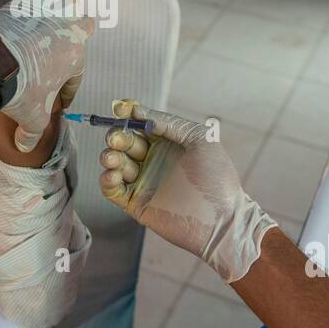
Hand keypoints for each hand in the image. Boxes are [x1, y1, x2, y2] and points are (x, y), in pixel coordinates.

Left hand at [0, 0, 93, 151]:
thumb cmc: (19, 91)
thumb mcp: (31, 118)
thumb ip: (31, 134)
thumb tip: (25, 149)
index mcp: (77, 56)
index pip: (77, 74)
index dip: (69, 88)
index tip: (60, 96)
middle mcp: (69, 29)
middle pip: (83, 24)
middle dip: (79, 31)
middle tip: (72, 36)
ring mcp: (49, 11)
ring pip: (64, 1)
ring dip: (62, 5)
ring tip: (55, 8)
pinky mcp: (28, 1)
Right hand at [99, 101, 277, 282]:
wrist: (222, 219)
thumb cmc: (217, 178)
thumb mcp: (200, 139)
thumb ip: (169, 123)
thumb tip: (138, 113)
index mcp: (167, 142)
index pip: (140, 123)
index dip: (127, 113)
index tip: (120, 108)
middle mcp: (153, 159)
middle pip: (124, 141)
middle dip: (117, 136)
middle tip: (117, 138)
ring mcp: (143, 181)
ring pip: (115, 163)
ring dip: (109, 156)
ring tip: (114, 158)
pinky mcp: (136, 203)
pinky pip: (112, 189)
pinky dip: (106, 179)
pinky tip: (114, 175)